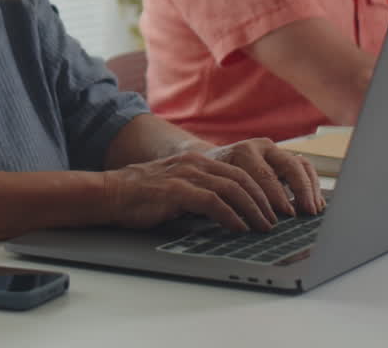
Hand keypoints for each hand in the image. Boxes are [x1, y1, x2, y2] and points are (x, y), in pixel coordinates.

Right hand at [102, 139, 322, 232]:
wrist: (110, 193)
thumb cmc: (141, 196)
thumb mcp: (177, 188)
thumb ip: (200, 193)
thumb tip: (227, 212)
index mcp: (197, 160)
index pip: (239, 171)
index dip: (260, 190)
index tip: (273, 208)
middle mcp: (195, 163)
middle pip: (242, 177)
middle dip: (264, 200)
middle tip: (276, 220)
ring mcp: (186, 174)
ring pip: (232, 188)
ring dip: (252, 209)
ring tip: (263, 226)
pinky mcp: (177, 190)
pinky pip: (212, 202)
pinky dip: (230, 216)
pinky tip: (239, 228)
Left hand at [204, 139, 324, 216]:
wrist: (208, 162)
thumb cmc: (211, 180)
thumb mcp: (216, 188)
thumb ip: (230, 201)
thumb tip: (246, 222)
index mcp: (243, 152)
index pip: (264, 175)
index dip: (276, 197)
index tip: (286, 215)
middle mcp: (261, 147)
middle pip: (289, 165)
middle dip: (300, 190)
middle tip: (305, 212)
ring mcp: (275, 151)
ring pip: (300, 164)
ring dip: (310, 188)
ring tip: (314, 211)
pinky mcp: (284, 158)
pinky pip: (305, 168)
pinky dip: (313, 185)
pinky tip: (316, 205)